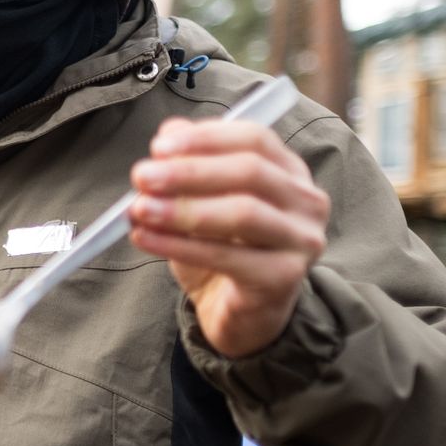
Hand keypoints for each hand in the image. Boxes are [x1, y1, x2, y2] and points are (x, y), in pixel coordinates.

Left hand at [127, 118, 329, 359]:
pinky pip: (227, 256)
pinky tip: (145, 239)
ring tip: (139, 210)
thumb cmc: (222, 249)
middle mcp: (306, 201)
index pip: (254, 139)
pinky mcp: (285, 278)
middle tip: (141, 177)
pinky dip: (179, 246)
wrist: (239, 313)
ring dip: (183, 209)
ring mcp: (301, 240)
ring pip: (243, 213)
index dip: (205, 138)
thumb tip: (169, 133)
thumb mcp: (202, 201)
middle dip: (189, 172)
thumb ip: (190, 164)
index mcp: (289, 171)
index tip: (158, 147)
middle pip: (250, 171)